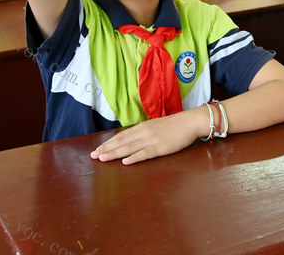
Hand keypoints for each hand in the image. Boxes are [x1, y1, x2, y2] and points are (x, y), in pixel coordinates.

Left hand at [90, 107, 205, 163]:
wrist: (189, 122)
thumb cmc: (175, 125)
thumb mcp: (156, 126)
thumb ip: (144, 133)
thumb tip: (133, 140)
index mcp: (142, 127)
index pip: (121, 136)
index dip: (108, 143)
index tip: (97, 149)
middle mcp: (144, 132)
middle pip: (121, 142)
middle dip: (106, 149)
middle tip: (93, 156)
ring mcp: (151, 140)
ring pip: (129, 147)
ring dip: (115, 153)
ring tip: (103, 158)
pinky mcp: (160, 147)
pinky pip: (145, 153)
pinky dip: (134, 158)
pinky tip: (125, 162)